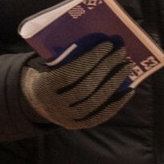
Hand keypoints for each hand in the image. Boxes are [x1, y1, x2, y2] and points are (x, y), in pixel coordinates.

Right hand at [20, 40, 134, 129]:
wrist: (35, 101)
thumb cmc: (45, 74)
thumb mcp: (45, 65)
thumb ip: (61, 56)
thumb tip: (93, 38)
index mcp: (43, 86)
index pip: (70, 74)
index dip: (89, 60)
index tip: (106, 45)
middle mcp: (54, 105)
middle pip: (85, 88)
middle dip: (106, 68)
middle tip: (121, 52)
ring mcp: (66, 118)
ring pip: (94, 102)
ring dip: (114, 83)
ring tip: (127, 67)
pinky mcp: (77, 125)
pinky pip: (100, 116)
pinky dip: (116, 103)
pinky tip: (129, 90)